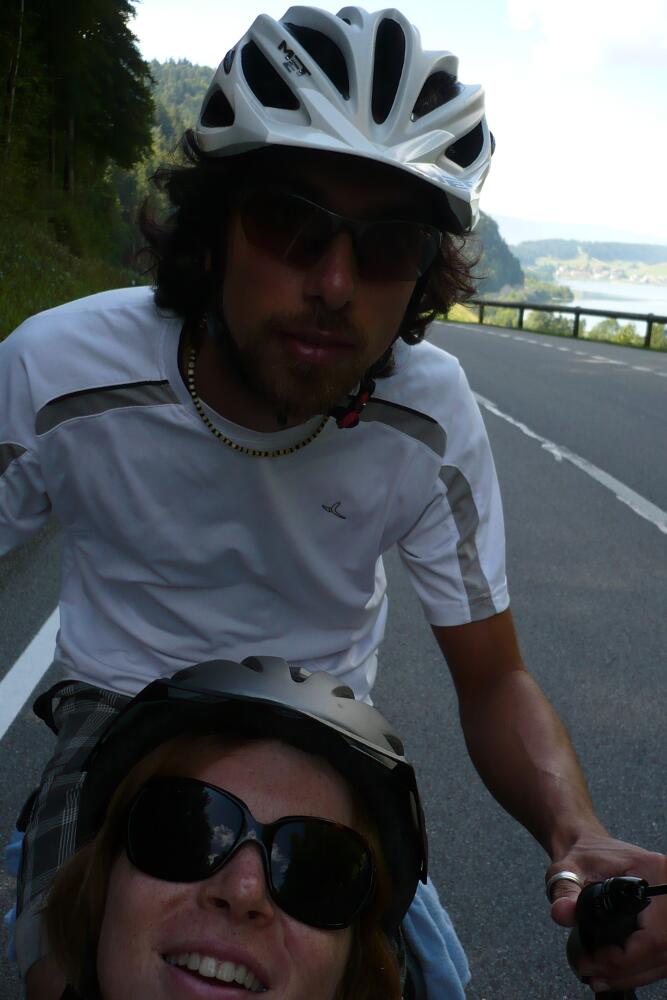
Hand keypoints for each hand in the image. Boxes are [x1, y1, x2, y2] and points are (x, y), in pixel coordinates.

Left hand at [546, 834, 666, 991]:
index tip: (596, 961)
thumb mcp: (568, 868)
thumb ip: (564, 890)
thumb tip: (562, 913)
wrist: (588, 844)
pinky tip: (616, 972)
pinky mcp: (664, 916)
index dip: (627, 958)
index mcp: (653, 872)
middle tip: (594, 974)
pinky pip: (661, 951)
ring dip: (634, 973)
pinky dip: (640, 967)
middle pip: (662, 949)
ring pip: (665, 956)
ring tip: (601, 977)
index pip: (654, 933)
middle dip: (628, 970)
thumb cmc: (582, 852)